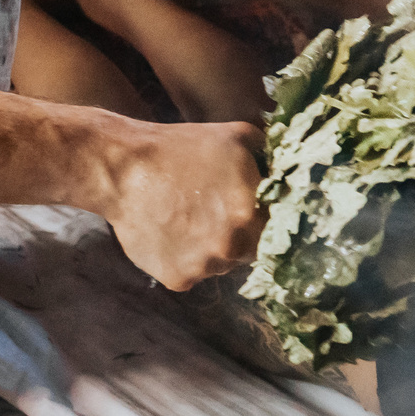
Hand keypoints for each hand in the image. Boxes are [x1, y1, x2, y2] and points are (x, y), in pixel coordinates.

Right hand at [99, 120, 263, 290]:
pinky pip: (191, 274)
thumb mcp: (237, 136)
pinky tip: (170, 232)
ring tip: (187, 218)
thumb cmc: (181, 147)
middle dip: (237, 234)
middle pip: (248, 250)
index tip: (248, 209)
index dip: (263, 219)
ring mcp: (204, 267)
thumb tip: (291, 165)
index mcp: (252, 215)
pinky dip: (184, 260)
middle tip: (212, 211)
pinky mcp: (177, 279)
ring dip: (211, 248)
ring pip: (219, 264)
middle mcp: (232, 248)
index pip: (277, 231)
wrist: (123, 169)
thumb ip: (270, 155)